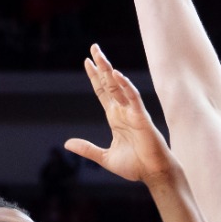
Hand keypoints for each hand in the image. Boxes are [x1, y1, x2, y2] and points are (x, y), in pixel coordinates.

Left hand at [66, 45, 174, 184]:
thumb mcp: (104, 157)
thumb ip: (87, 148)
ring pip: (119, 87)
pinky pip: (133, 98)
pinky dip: (126, 87)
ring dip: (109, 71)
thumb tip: (67, 144)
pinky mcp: (142, 118)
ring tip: (101, 56)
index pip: (102, 92)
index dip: (94, 77)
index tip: (87, 62)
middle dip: (101, 66)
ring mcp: (132, 112)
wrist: (153, 173)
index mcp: (115, 118)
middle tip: (94, 48)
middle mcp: (122, 111)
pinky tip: (117, 75)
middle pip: (109, 84)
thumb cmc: (135, 165)